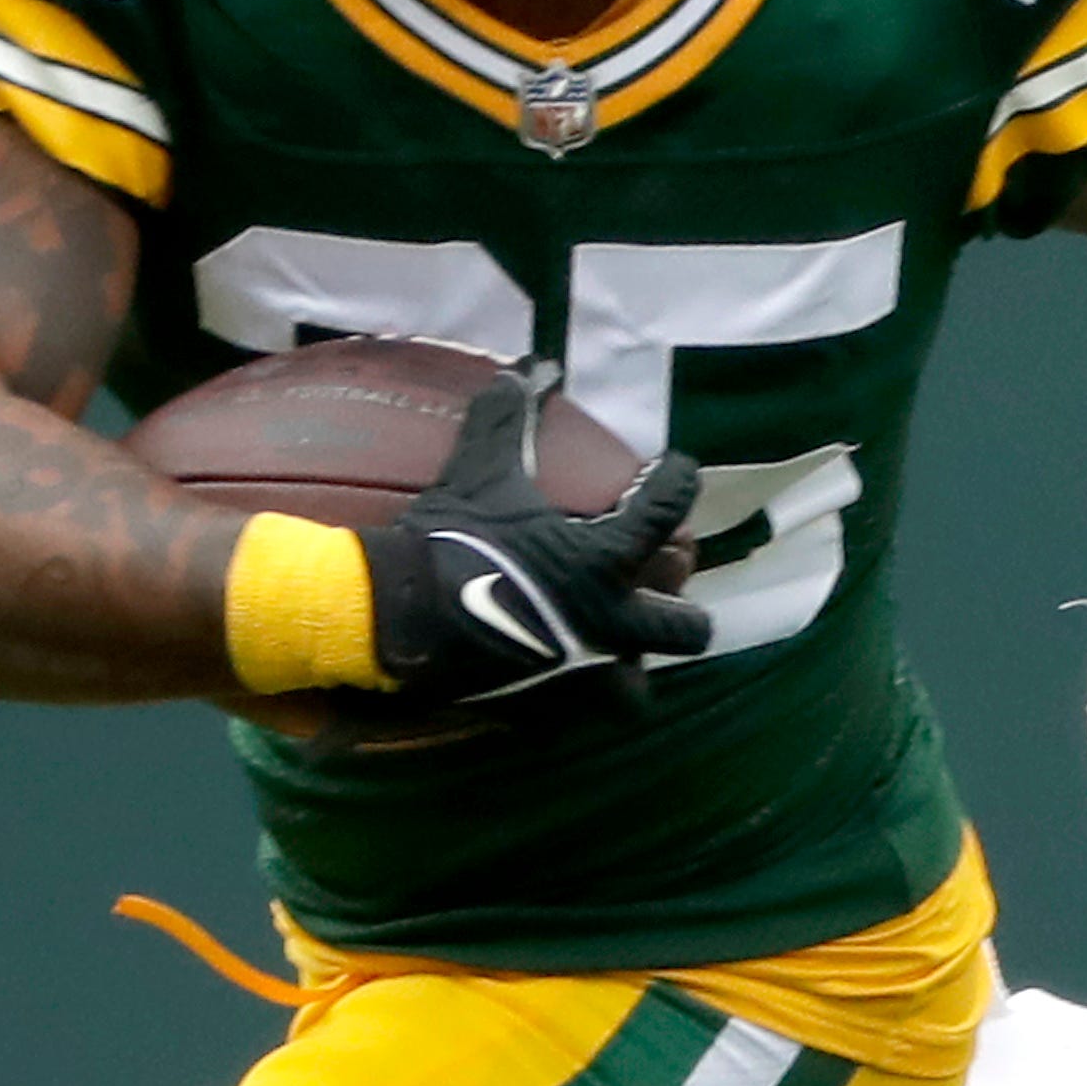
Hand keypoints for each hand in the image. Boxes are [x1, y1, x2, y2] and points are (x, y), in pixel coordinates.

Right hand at [362, 370, 710, 705]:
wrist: (400, 619)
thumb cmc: (450, 540)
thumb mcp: (479, 472)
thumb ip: (505, 421)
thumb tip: (525, 368)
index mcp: (607, 562)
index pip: (667, 512)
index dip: (677, 482)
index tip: (676, 471)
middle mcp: (611, 624)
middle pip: (686, 629)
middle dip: (681, 611)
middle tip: (660, 590)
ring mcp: (582, 676)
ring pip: (636, 692)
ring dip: (630, 670)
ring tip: (613, 653)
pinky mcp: (544, 714)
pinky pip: (570, 718)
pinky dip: (566, 702)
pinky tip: (551, 682)